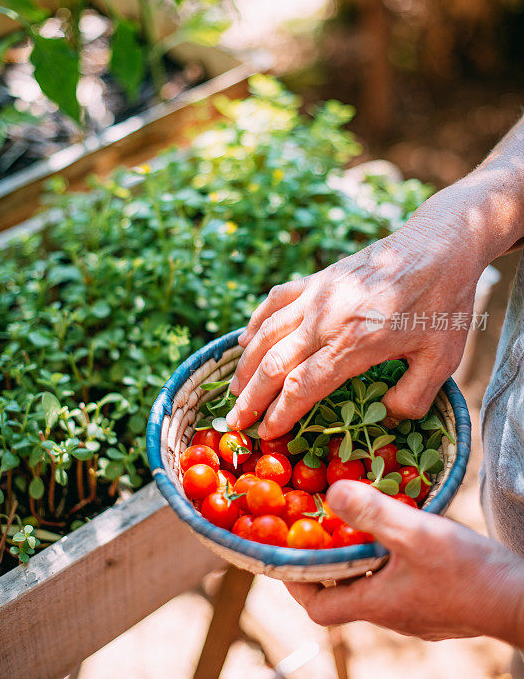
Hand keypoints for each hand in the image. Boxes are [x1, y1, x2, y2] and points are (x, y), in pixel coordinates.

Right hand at [226, 217, 482, 437]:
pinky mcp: (318, 278)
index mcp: (354, 344)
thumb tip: (384, 419)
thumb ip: (412, 397)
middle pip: (273, 365)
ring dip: (245, 365)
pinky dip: (255, 322)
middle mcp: (325, 320)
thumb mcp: (442, 359)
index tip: (264, 434)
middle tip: (234, 422)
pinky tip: (245, 339)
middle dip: (249, 398)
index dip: (279, 414)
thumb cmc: (445, 304)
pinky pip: (275, 300)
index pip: (301, 388)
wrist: (440, 244)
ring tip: (233, 390)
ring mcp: (318, 295)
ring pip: (266, 334)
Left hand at [286, 481, 523, 644]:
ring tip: (356, 520)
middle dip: (325, 560)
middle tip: (319, 525)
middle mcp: (389, 614)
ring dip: (357, 555)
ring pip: (371, 583)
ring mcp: (414, 611)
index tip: (285, 554)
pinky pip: (397, 580)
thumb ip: (373, 513)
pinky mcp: (434, 603)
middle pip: (341, 592)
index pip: (317, 607)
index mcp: (374, 603)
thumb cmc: (468, 572)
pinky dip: (386, 557)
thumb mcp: (415, 533)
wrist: (521, 600)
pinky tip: (398, 530)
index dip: (294, 583)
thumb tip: (332, 492)